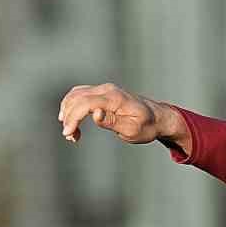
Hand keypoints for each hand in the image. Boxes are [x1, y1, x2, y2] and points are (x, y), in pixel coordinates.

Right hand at [57, 83, 189, 152]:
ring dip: (68, 112)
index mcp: (114, 98)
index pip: (85, 103)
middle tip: (70, 137)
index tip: (68, 134)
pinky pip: (81, 96)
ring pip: (76, 95)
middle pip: (77, 97)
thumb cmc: (147, 126)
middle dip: (68, 117)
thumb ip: (112, 122)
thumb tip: (95, 113)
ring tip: (71, 133)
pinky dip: (73, 107)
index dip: (73, 117)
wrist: (157, 118)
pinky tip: (73, 122)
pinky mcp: (102, 93)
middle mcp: (107, 89)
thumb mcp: (132, 130)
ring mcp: (104, 89)